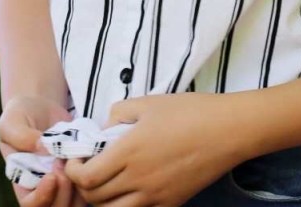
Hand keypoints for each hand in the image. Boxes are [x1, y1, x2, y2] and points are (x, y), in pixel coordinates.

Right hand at [0, 94, 87, 206]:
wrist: (42, 104)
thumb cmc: (22, 114)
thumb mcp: (12, 121)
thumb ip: (21, 136)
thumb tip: (42, 148)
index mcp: (23, 182)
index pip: (30, 205)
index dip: (41, 198)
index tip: (51, 176)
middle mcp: (44, 187)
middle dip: (63, 192)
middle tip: (63, 164)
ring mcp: (64, 181)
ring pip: (76, 203)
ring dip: (79, 186)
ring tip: (76, 159)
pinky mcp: (81, 172)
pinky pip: (91, 186)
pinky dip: (93, 175)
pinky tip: (89, 155)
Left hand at [63, 92, 236, 206]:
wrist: (227, 130)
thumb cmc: (188, 111)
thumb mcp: (148, 102)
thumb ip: (118, 113)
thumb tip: (103, 129)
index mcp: (129, 152)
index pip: (85, 178)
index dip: (73, 170)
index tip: (76, 158)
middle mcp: (138, 180)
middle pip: (95, 199)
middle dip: (83, 185)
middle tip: (87, 168)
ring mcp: (155, 197)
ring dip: (102, 200)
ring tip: (106, 181)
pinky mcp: (171, 204)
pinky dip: (126, 205)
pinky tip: (130, 187)